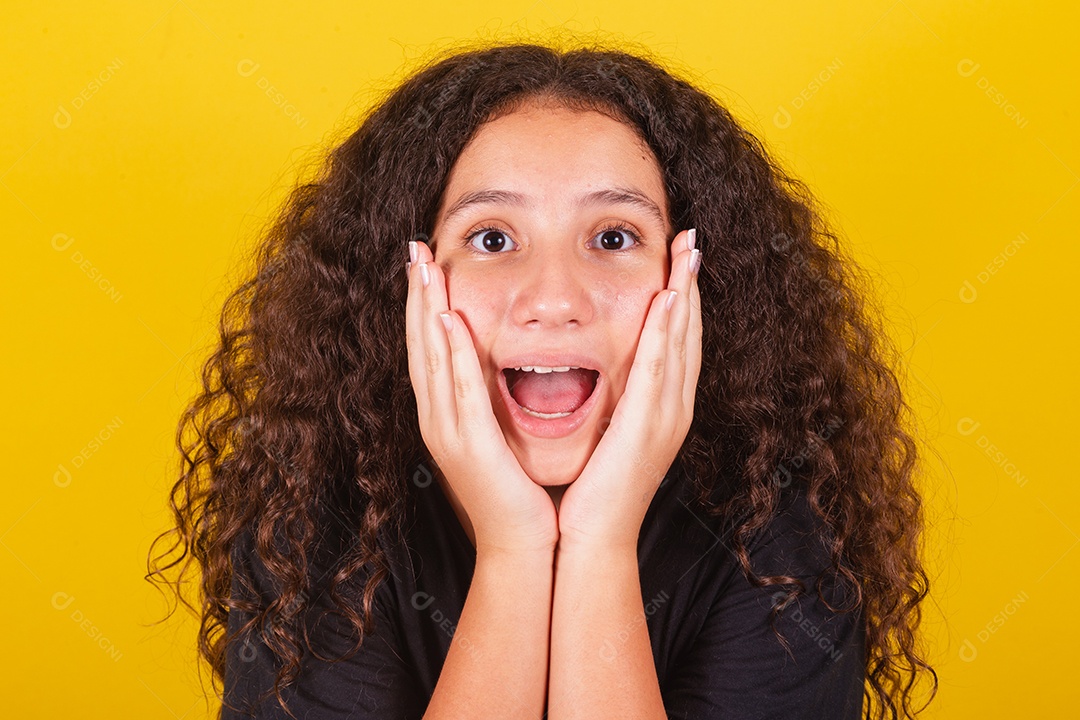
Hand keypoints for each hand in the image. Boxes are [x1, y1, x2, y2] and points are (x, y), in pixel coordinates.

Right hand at [405, 239, 558, 554]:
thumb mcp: (498, 436)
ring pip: (433, 360)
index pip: (428, 349)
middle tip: (414, 250)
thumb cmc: (514, 491)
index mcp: (445, 416)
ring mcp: (449, 432)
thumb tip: (494, 364)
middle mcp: (438, 419)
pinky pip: (460, 391)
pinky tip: (450, 322)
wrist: (520, 544)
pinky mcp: (470, 445)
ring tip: (424, 269)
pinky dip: (452, 355)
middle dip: (416, 296)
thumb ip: (490, 400)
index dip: (422, 305)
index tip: (423, 265)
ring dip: (427, 312)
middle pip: (421, 346)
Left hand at [556, 228, 702, 550]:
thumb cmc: (593, 490)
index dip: (681, 297)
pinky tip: (669, 299)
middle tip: (691, 238)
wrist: (594, 539)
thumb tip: (598, 373)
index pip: (676, 341)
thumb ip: (610, 402)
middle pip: (688, 333)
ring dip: (685, 293)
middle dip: (691, 283)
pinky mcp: (649, 426)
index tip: (679, 259)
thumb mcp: (606, 436)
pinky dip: (666, 332)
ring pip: (681, 342)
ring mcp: (666, 416)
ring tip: (688, 251)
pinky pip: (659, 368)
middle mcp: (673, 407)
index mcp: (662, 409)